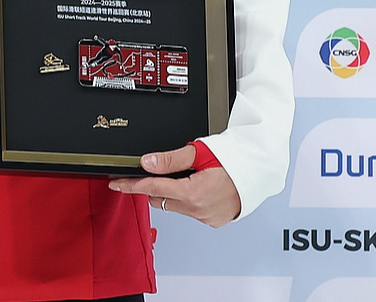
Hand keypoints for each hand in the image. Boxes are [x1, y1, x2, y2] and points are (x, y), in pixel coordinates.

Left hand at [108, 144, 239, 226]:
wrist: (259, 172)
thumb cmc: (234, 160)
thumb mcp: (199, 152)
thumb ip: (170, 160)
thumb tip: (147, 162)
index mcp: (194, 192)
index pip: (152, 189)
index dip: (131, 185)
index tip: (116, 184)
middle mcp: (199, 209)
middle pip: (161, 199)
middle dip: (155, 187)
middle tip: (164, 171)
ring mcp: (206, 217)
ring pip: (175, 206)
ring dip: (174, 193)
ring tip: (190, 177)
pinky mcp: (213, 221)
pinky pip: (190, 211)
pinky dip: (188, 200)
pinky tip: (200, 187)